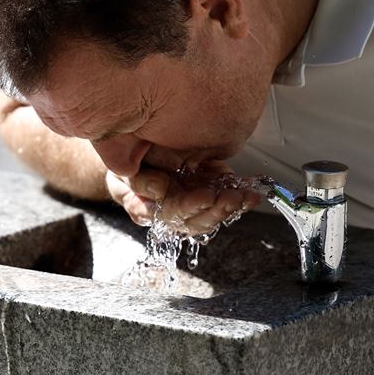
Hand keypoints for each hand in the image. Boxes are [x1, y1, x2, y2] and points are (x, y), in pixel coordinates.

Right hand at [105, 162, 260, 234]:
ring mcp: (190, 203)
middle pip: (196, 222)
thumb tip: (160, 190)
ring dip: (232, 207)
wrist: (132, 152)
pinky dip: (239, 198)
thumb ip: (137, 180)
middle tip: (232, 199)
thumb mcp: (121, 170)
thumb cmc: (124, 164)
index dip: (189, 208)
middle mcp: (171, 211)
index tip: (205, 197)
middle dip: (217, 211)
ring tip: (247, 197)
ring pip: (212, 216)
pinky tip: (251, 193)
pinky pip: (223, 201)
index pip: (170, 214)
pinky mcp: (205, 192)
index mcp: (148, 208)